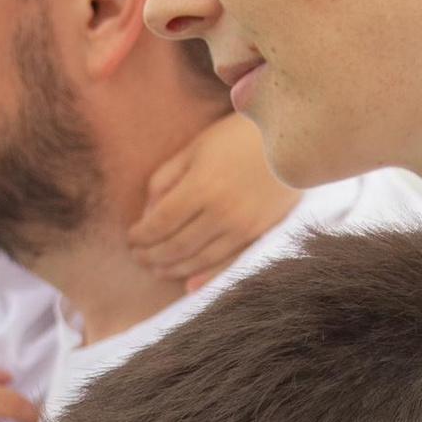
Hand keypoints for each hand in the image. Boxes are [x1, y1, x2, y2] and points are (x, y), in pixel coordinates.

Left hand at [126, 118, 290, 289]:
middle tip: (137, 257)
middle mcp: (220, 213)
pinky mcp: (258, 234)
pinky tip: (189, 285)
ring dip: (172, 268)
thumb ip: (166, 179)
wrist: (291, 140)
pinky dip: (206, 277)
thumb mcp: (195, 148)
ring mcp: (242, 227)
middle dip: (151, 255)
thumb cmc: (237, 136)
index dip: (140, 235)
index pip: (159, 223)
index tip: (130, 238)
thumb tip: (146, 213)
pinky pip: (228, 263)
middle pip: (176, 246)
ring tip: (156, 268)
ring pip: (199, 260)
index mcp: (200, 187)